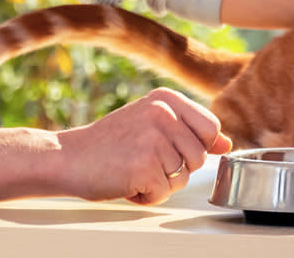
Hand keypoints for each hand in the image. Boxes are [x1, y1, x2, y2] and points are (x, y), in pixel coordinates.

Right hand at [53, 88, 232, 204]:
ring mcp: (154, 139)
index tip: (168, 148)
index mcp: (166, 98)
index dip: (195, 146)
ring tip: (133, 169)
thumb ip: (190, 132)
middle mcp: (163, 113)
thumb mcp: (151, 125)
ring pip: (182, 178)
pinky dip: (145, 196)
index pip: (211, 128)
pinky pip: (163, 194)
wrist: (67, 157)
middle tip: (144, 160)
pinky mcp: (144, 165)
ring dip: (159, 183)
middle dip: (176, 168)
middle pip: (199, 157)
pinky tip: (126, 181)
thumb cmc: (109, 143)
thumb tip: (226, 144)